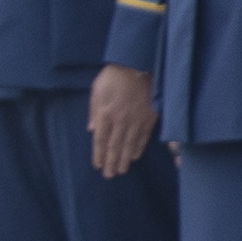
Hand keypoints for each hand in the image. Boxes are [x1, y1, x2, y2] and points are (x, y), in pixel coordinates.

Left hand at [85, 62, 156, 178]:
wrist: (137, 64)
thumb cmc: (113, 76)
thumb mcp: (96, 91)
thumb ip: (93, 112)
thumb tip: (91, 130)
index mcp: (105, 114)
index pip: (101, 140)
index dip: (99, 155)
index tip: (98, 166)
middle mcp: (120, 120)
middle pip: (115, 146)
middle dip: (111, 163)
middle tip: (109, 176)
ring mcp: (136, 120)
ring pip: (129, 145)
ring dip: (124, 160)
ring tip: (121, 171)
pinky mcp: (149, 117)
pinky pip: (143, 137)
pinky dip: (138, 148)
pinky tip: (134, 156)